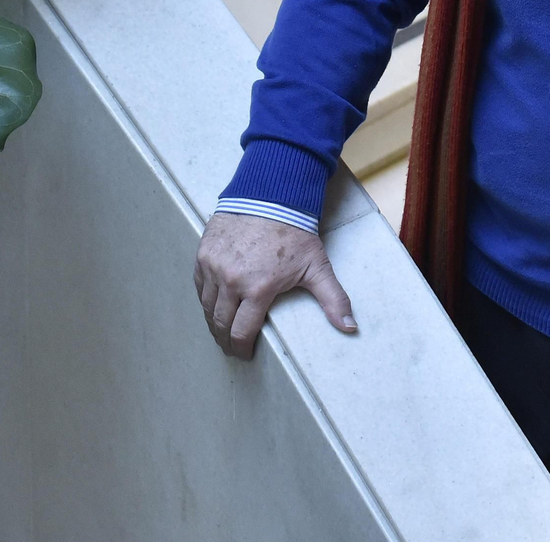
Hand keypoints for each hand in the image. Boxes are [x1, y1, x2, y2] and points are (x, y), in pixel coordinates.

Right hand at [194, 212, 355, 358]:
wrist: (273, 195)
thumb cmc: (296, 232)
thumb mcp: (317, 266)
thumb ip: (333, 299)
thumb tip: (350, 327)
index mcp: (258, 290)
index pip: (242, 332)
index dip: (241, 349)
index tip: (244, 354)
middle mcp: (231, 282)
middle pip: (219, 323)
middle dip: (224, 339)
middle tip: (229, 346)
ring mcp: (213, 268)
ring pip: (206, 306)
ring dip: (212, 321)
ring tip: (220, 328)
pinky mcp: (203, 254)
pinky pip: (198, 285)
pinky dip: (204, 297)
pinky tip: (212, 303)